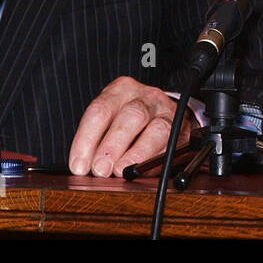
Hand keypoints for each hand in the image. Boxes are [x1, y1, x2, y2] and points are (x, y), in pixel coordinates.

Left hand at [68, 76, 194, 177]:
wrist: (164, 111)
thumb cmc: (128, 119)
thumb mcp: (109, 118)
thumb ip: (96, 140)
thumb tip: (83, 168)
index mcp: (121, 90)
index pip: (100, 110)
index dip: (86, 140)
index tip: (79, 165)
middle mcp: (146, 97)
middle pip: (131, 116)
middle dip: (113, 145)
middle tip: (100, 169)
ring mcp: (167, 112)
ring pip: (157, 129)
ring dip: (138, 153)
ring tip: (123, 171)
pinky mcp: (183, 130)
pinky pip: (173, 145)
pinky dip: (157, 161)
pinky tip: (144, 172)